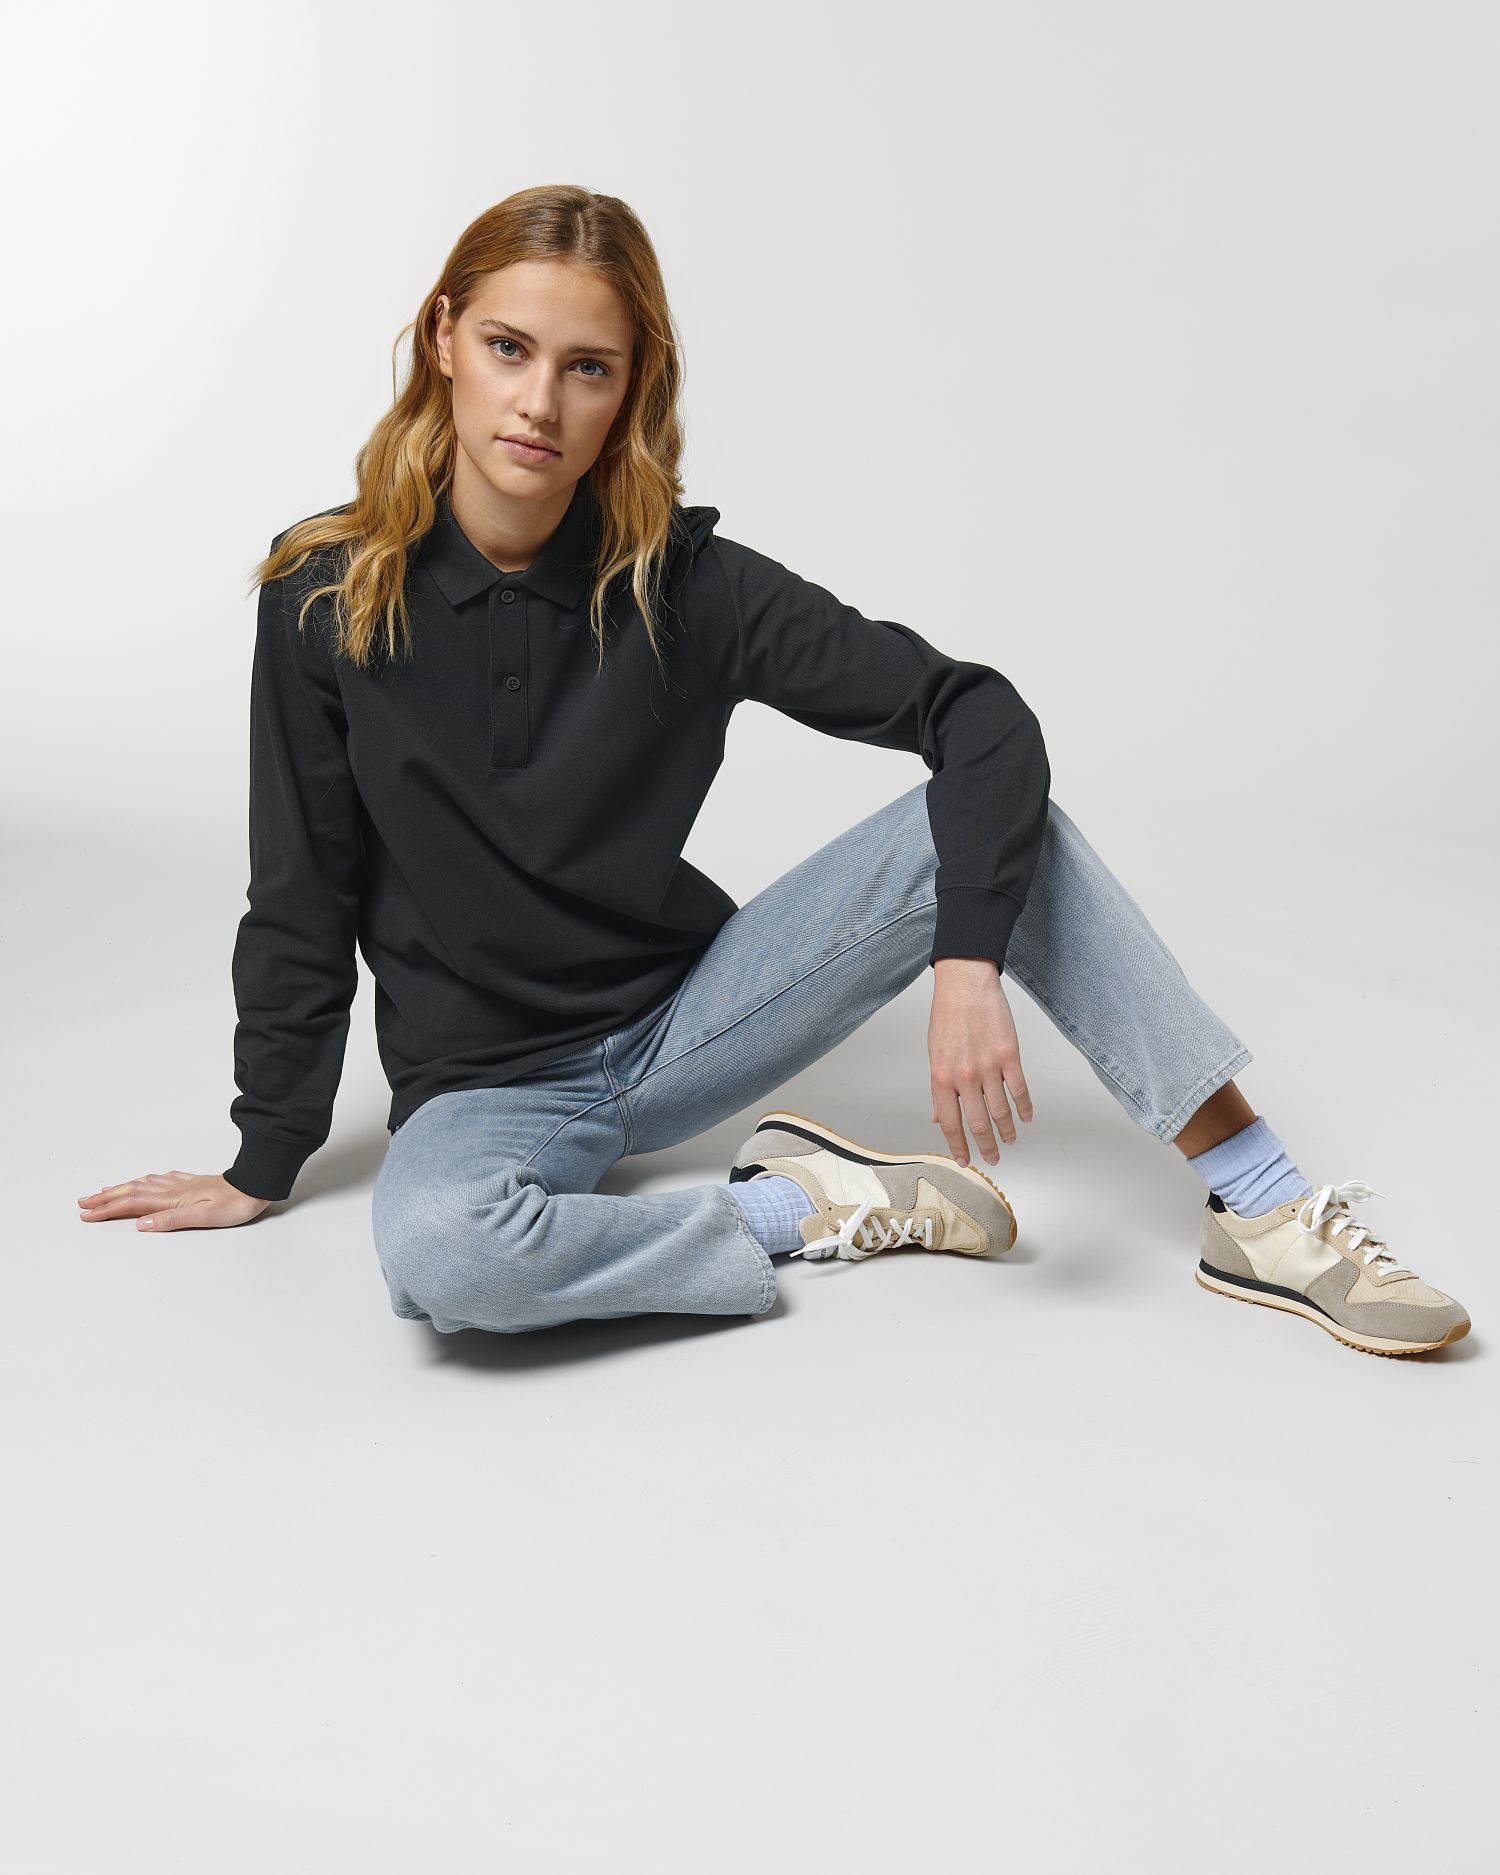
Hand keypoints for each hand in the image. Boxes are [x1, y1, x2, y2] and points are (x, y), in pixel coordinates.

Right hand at [76, 1170, 272, 1230]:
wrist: (256, 1185)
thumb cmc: (235, 1204)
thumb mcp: (203, 1217)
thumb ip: (170, 1220)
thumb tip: (139, 1224)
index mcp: (172, 1199)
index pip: (131, 1204)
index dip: (107, 1209)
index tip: (86, 1214)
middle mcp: (173, 1189)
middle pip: (132, 1192)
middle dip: (105, 1198)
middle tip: (83, 1202)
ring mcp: (182, 1184)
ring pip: (143, 1184)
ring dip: (121, 1188)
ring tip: (105, 1191)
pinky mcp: (193, 1183)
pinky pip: (161, 1180)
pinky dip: (145, 1181)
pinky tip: (146, 1180)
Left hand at [928, 958, 1032, 1166]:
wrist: (965, 984)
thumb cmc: (948, 1016)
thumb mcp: (934, 1054)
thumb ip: (939, 1088)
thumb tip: (938, 1117)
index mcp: (941, 1078)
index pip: (950, 1123)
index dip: (958, 1146)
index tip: (964, 1161)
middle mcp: (964, 1077)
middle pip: (977, 1123)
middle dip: (985, 1146)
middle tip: (992, 1159)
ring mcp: (988, 1067)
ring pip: (1001, 1111)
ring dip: (1006, 1131)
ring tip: (1010, 1142)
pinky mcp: (1009, 1055)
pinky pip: (1020, 1089)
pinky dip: (1025, 1107)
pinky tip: (1026, 1118)